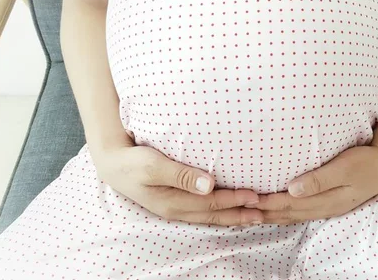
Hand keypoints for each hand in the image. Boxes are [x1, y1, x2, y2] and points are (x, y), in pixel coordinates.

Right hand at [92, 138, 262, 225]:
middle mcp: (176, 210)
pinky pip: (202, 212)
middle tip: (265, 211)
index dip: (234, 200)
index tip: (255, 195)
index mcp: (173, 202)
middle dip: (240, 213)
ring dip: (233, 216)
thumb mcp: (153, 165)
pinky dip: (220, 213)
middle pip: (214, 215)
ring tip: (255, 216)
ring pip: (210, 216)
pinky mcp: (175, 203)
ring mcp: (175, 209)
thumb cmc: (133, 161)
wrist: (113, 164)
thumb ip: (181, 175)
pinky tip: (230, 211)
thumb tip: (209, 184)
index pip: (211, 203)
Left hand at [251, 141, 377, 223]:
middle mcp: (325, 208)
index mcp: (327, 200)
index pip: (290, 204)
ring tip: (252, 213)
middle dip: (265, 212)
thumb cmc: (366, 161)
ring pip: (294, 215)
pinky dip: (286, 213)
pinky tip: (277, 211)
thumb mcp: (345, 167)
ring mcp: (328, 208)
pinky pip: (302, 212)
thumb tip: (293, 189)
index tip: (248, 199)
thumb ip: (319, 179)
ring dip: (273, 215)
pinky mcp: (329, 203)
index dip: (268, 203)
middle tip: (241, 208)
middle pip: (289, 213)